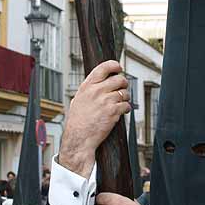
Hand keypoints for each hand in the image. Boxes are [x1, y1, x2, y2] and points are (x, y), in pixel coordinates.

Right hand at [58, 60, 130, 177]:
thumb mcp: (78, 100)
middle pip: (119, 79)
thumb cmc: (77, 121)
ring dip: (125, 97)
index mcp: (87, 86)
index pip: (103, 68)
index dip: (114, 65)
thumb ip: (89, 90)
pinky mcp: (113, 112)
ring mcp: (105, 101)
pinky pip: (126, 105)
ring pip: (125, 93)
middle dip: (123, 83)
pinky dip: (126, 108)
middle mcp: (96, 91)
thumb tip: (99, 82)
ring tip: (120, 102)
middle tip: (123, 88)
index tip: (118, 68)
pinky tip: (121, 111)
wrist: (79, 138)